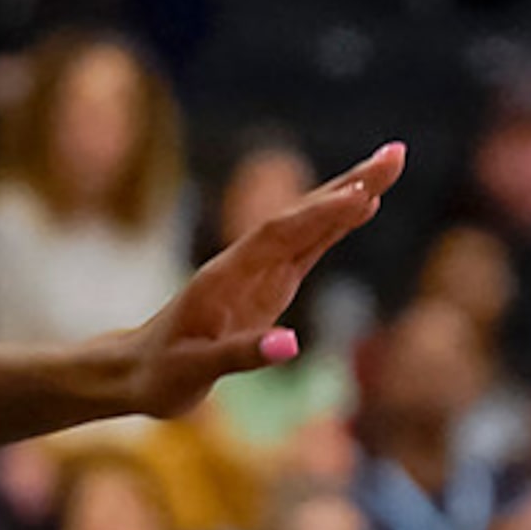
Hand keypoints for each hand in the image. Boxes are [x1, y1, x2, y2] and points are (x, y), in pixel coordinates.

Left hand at [105, 143, 405, 420]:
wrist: (136, 371)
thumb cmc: (162, 374)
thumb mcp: (196, 370)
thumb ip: (243, 355)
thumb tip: (293, 345)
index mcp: (228, 276)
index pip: (282, 235)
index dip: (322, 214)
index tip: (363, 193)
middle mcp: (247, 263)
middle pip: (303, 214)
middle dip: (349, 183)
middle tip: (395, 155)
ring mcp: (261, 272)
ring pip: (311, 224)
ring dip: (349, 195)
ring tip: (389, 169)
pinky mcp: (270, 286)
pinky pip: (310, 247)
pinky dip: (337, 225)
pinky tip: (361, 206)